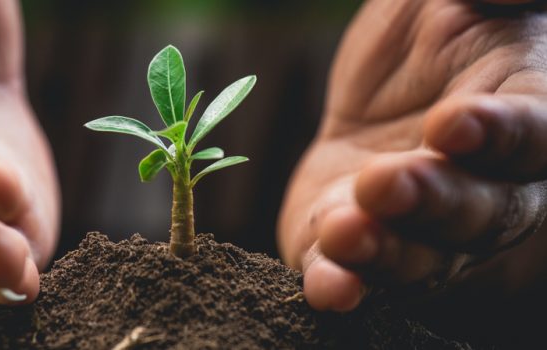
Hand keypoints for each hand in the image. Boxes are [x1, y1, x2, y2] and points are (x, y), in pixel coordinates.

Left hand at [279, 0, 546, 310]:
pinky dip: (342, 283)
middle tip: (384, 183)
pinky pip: (357, 277)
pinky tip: (329, 287)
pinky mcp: (363, 250)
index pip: (531, 135)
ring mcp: (424, 230)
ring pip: (421, 259)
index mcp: (522, 118)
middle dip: (433, 203)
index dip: (499, 134)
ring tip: (345, 232)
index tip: (453, 122)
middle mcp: (488, 189)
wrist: (380, 92)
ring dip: (384, 252)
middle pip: (480, 213)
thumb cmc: (434, 36)